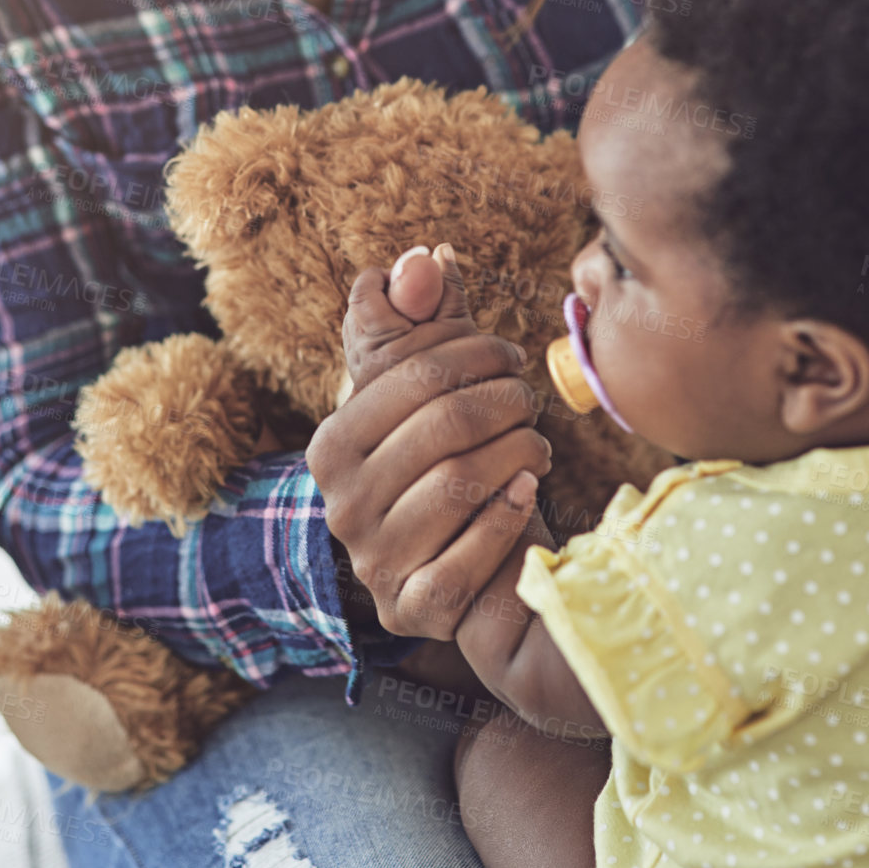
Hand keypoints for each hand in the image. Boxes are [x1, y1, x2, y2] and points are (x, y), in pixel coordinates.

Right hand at [306, 245, 551, 640]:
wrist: (478, 568)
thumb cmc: (453, 461)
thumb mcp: (434, 387)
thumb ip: (424, 319)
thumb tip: (423, 258)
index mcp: (331, 444)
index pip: (409, 374)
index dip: (472, 352)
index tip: (510, 355)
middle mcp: (339, 505)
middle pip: (442, 424)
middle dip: (503, 400)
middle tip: (532, 399)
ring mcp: (373, 562)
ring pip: (458, 484)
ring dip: (516, 452)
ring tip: (537, 444)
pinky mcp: (413, 609)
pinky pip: (464, 560)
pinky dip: (505, 518)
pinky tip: (525, 492)